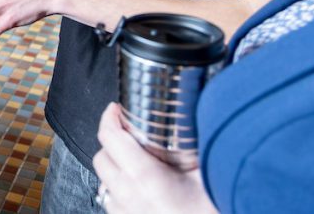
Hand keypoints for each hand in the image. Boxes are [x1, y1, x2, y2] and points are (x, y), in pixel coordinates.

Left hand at [92, 103, 217, 213]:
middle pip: (101, 157)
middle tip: (131, 136)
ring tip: (137, 164)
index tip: (116, 110)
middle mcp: (128, 196)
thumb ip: (192, 147)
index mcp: (145, 178)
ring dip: (115, 169)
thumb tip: (191, 120)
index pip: (110, 137)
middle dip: (113, 142)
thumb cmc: (211, 212)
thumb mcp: (207, 175)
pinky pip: (112, 203)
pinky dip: (120, 191)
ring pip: (104, 182)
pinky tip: (140, 190)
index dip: (110, 117)